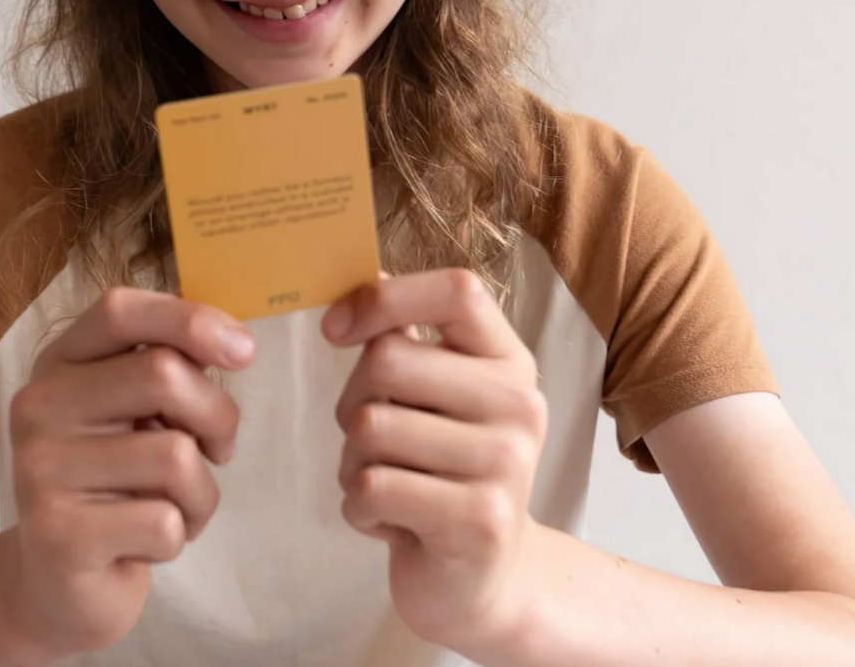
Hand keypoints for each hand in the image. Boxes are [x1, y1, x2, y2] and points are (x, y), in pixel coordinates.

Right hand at [4, 288, 254, 655]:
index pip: (120, 310)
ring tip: (175, 506)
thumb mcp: (134, 411)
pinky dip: (180, 535)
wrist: (58, 584)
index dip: (190, 319)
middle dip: (217, 415)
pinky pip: (164, 522)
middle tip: (217, 449)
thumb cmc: (117, 482)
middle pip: (163, 374)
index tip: (244, 351)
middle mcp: (39, 407)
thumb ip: (169, 366)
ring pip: (175, 455)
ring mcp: (41, 472)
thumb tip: (233, 342)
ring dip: (201, 490)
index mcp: (60, 363)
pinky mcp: (59, 538)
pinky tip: (148, 544)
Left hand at [322, 268, 547, 651]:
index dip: (385, 297)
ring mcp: (506, 464)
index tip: (336, 328)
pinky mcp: (479, 522)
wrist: (484, 580)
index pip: (457, 289)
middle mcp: (519, 404)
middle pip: (387, 359)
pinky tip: (391, 521)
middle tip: (372, 438)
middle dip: (351, 400)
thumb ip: (406, 336)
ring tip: (387, 482)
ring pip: (369, 428)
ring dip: (351, 462)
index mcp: (507, 360)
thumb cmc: (443, 470)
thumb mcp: (438, 396)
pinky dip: (358, 507)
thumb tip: (360, 273)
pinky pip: (371, 488)